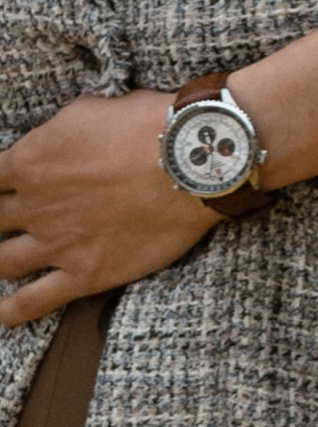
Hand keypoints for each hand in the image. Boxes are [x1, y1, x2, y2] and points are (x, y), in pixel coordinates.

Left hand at [0, 91, 213, 320]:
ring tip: (1, 263)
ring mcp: (57, 243)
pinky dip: (11, 310)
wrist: (189, 163)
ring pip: (3, 263)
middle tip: (5, 225)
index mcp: (29, 162)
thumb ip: (53, 136)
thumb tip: (47, 145)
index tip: (0, 192)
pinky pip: (35, 301)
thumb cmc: (144, 127)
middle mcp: (34, 206)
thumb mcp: (85, 112)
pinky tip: (1, 314)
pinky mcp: (85, 273)